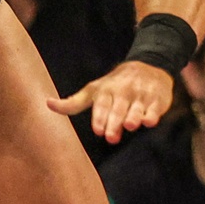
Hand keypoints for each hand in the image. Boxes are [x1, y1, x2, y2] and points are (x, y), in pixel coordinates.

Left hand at [47, 59, 175, 143]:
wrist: (149, 66)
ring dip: (133, 117)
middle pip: (118, 109)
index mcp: (106, 91)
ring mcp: (141, 94)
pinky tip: (149, 121)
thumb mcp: (93, 91)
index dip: (99, 117)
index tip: (97, 130)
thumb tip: (47, 104)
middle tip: (110, 136)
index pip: (102, 105)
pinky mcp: (157, 98)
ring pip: (136, 108)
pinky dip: (152, 114)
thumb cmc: (115, 85)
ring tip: (130, 126)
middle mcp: (123, 91)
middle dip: (114, 122)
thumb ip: (72, 103)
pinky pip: (155, 108)